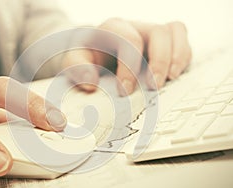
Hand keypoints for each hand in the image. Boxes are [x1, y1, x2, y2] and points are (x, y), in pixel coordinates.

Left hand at [63, 18, 191, 95]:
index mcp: (114, 29)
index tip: (125, 90)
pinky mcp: (163, 44)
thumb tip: (90, 82)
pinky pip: (182, 42)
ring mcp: (151, 35)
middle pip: (158, 32)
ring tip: (171, 79)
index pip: (128, 39)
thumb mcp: (74, 60)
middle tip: (153, 86)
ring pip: (175, 32)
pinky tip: (174, 76)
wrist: (94, 50)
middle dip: (159, 62)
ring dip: (178, 56)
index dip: (129, 65)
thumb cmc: (87, 56)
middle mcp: (136, 28)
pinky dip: (183, 58)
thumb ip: (77, 67)